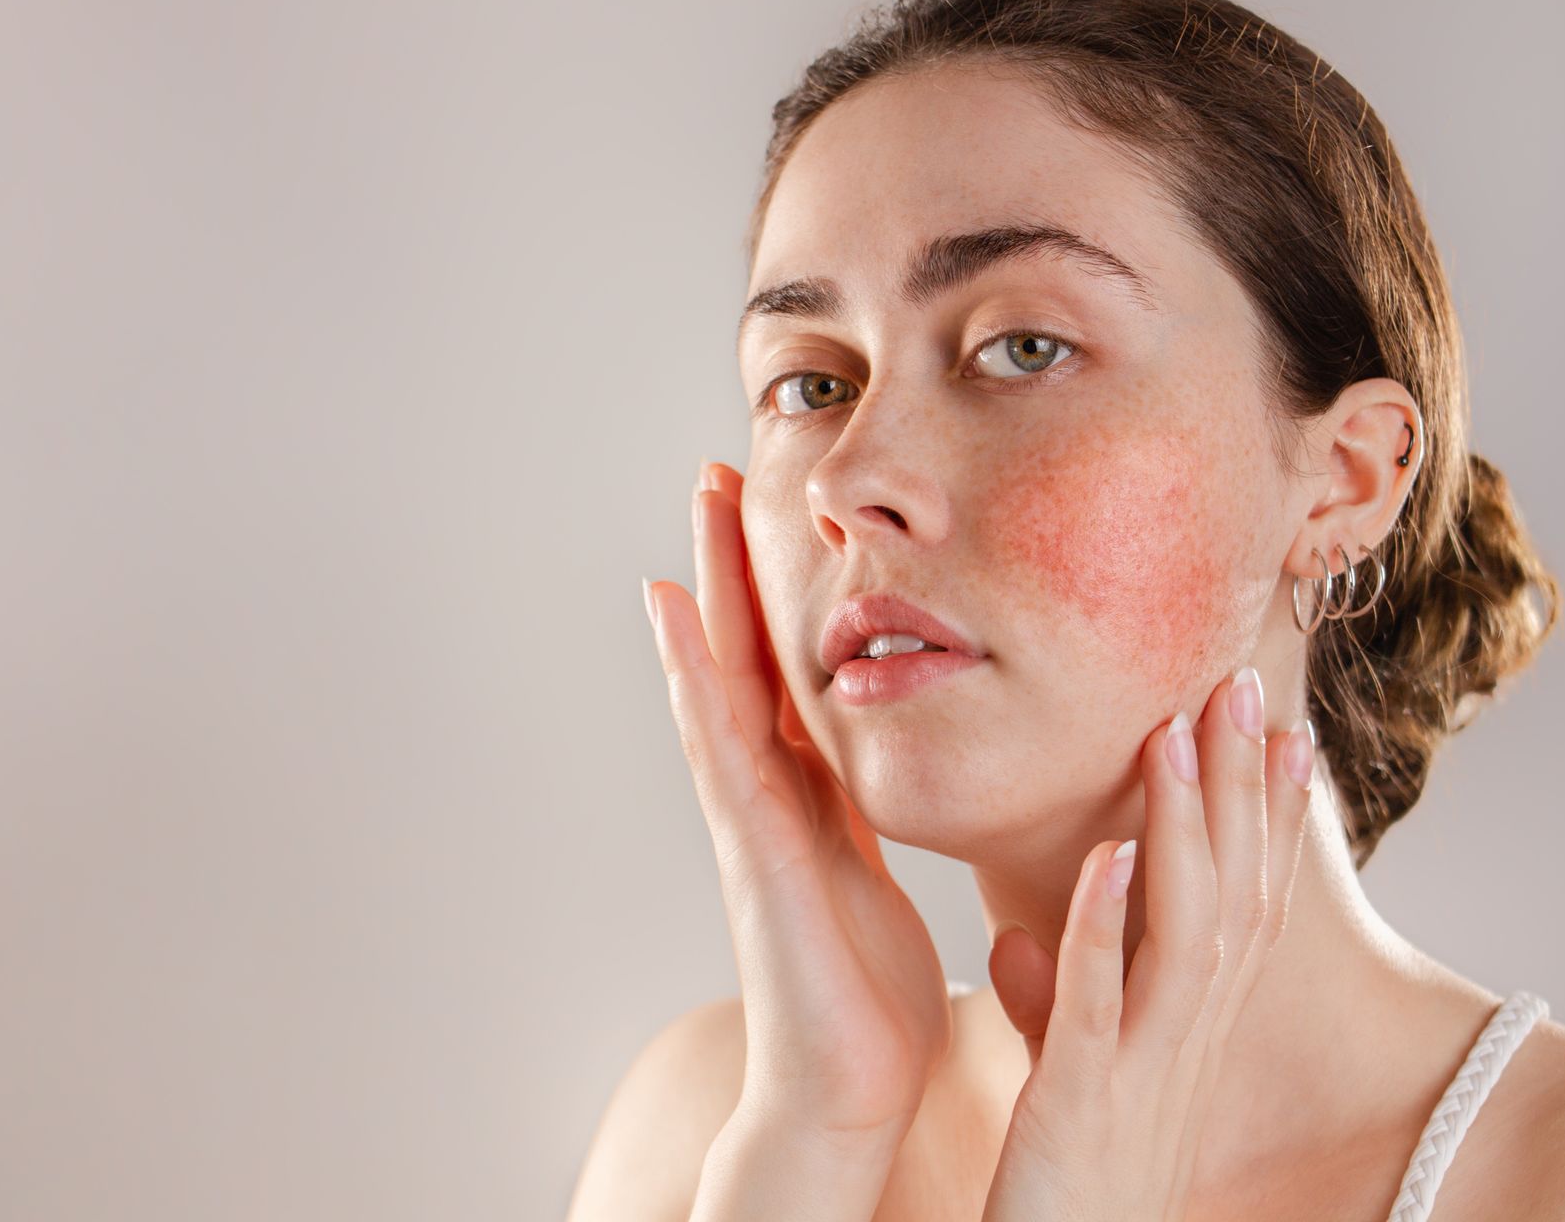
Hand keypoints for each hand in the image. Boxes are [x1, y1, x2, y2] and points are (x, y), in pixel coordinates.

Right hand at [643, 461, 952, 1142]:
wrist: (844, 1094)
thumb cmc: (866, 1001)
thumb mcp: (880, 878)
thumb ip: (874, 819)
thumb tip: (892, 770)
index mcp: (811, 797)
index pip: (790, 671)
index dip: (777, 593)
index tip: (772, 513)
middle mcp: (770, 794)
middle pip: (746, 655)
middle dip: (733, 563)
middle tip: (719, 470)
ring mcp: (749, 817)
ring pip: (721, 678)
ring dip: (707, 589)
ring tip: (696, 504)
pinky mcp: (750, 849)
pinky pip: (718, 743)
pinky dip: (692, 672)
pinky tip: (672, 609)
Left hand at [979, 666, 1316, 1219]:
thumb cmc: (1061, 1189)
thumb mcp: (1065, 1082)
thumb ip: (1051, 1003)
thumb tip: (1020, 935)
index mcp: (1187, 1034)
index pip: (1245, 906)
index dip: (1268, 818)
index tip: (1281, 729)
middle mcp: (1186, 1045)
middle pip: (1233, 895)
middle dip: (1241, 789)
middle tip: (1242, 686)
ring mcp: (1143, 1073)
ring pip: (1184, 931)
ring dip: (1184, 829)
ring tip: (1177, 733)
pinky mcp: (1083, 1104)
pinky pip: (1101, 1006)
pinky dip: (1106, 928)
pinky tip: (1112, 856)